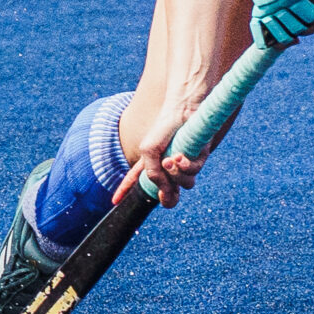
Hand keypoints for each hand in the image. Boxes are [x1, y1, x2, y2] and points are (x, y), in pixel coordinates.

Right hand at [114, 93, 204, 208]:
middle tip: (165, 194)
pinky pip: (193, 173)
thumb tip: (164, 192)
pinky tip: (179, 155)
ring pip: (184, 185)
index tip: (115, 202)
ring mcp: (184, 164)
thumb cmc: (163, 128)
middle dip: (168, 196)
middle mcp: (168, 167)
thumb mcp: (149, 151)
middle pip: (169, 194)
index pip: (136, 180)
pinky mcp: (198, 159)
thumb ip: (152, 175)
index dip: (125, 190)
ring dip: (175, 174)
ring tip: (171, 158)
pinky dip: (185, 166)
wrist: (184, 112)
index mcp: (151, 163)